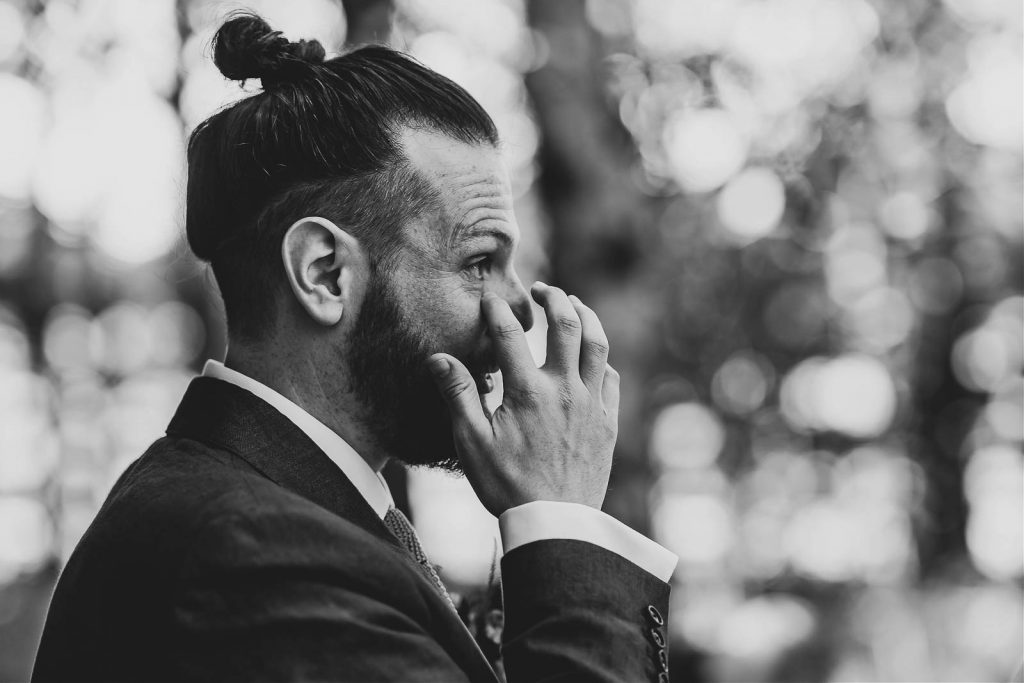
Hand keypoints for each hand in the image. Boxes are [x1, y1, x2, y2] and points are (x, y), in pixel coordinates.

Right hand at [427, 283, 619, 516]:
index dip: (498, 311)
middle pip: (567, 324)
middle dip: (554, 298)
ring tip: (574, 303)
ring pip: (597, 345)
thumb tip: (437, 358)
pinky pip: (610, 378)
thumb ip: (457, 395)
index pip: (511, 334)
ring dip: (586, 317)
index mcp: (528, 392)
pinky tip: (591, 355)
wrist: (554, 524)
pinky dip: (601, 359)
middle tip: (541, 289)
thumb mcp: (471, 443)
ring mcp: (591, 405)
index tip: (490, 300)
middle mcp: (564, 390)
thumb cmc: (507, 486)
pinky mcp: (607, 423)